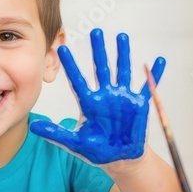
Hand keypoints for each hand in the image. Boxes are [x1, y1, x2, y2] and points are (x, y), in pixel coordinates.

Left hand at [30, 29, 165, 163]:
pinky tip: (158, 61)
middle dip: (99, 50)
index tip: (62, 49)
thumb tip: (34, 127)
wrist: (120, 159)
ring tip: (121, 36)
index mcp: (89, 103)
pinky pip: (147, 86)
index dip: (70, 65)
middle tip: (96, 31)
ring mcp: (123, 97)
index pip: (78, 80)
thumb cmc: (97, 151)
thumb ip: (57, 134)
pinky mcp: (139, 104)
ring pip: (122, 70)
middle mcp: (106, 95)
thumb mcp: (75, 143)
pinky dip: (154, 74)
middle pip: (101, 68)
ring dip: (123, 54)